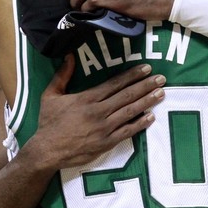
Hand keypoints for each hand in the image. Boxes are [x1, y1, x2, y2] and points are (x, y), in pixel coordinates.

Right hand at [31, 54, 165, 169]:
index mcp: (87, 98)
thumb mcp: (50, 96)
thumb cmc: (49, 123)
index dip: (132, 75)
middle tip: (161, 78)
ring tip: (161, 93)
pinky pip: (127, 131)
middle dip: (145, 85)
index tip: (146, 68)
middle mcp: (98, 111)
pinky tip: (151, 117)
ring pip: (130, 111)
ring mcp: (104, 128)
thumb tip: (69, 56)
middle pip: (127, 95)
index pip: (115, 84)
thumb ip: (62, 75)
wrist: (46, 151)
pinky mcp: (106, 143)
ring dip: (147, 101)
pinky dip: (140, 124)